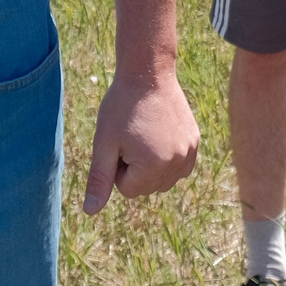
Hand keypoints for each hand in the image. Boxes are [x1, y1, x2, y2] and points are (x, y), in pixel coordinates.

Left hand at [82, 69, 199, 213]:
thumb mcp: (105, 143)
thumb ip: (99, 179)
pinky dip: (167, 158)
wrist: (148, 73)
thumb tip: (90, 211)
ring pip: (163, 179)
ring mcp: (190, 153)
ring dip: (151, 164)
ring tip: (145, 134)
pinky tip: (160, 134)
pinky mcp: (195, 142)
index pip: (127, 190)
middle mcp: (177, 164)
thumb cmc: (121, 107)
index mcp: (154, 167)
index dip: (118, 166)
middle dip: (135, 167)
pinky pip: (179, 166)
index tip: (120, 141)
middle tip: (133, 135)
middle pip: (147, 187)